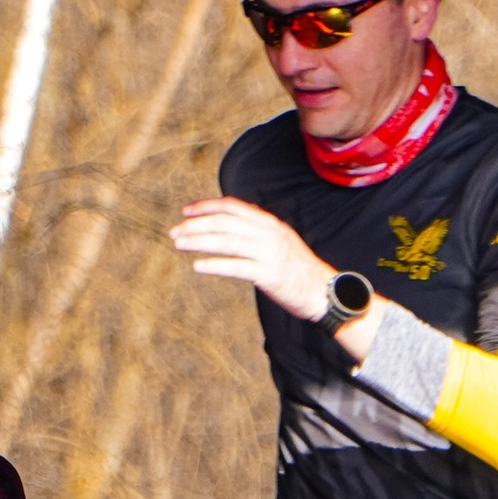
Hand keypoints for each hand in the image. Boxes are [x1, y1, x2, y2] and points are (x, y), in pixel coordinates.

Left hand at [172, 197, 338, 321]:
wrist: (323, 291)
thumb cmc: (298, 268)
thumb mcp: (281, 239)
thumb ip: (259, 228)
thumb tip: (237, 217)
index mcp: (269, 223)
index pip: (233, 207)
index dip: (207, 206)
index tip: (186, 211)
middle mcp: (269, 234)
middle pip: (225, 223)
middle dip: (196, 225)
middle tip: (174, 233)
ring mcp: (269, 254)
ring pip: (227, 241)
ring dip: (199, 241)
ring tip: (179, 244)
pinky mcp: (269, 275)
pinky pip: (237, 267)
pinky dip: (216, 265)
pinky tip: (198, 266)